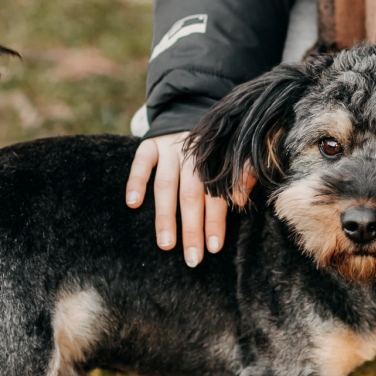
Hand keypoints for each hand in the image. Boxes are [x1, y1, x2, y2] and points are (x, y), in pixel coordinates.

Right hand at [126, 131, 228, 266]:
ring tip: (166, 244)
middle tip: (192, 257)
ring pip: (166, 184)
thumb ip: (239, 176)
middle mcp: (194, 155)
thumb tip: (243, 200)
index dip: (216, 220)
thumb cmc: (210, 152)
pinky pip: (141, 162)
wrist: (187, 119)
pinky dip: (136, 181)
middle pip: (192, 194)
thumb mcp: (228, 159)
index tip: (214, 247)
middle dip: (192, 228)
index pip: (217, 194)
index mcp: (216, 161)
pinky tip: (133, 203)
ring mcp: (170, 148)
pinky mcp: (150, 144)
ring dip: (165, 215)